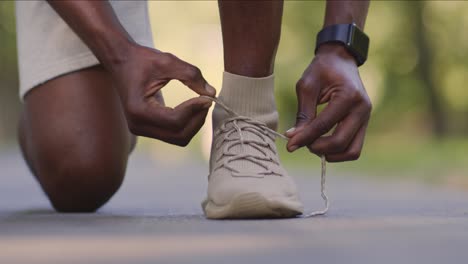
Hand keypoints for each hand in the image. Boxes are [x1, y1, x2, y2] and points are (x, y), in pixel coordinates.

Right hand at [110, 44, 215, 145]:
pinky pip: (174, 134)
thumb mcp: (167, 61)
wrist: (122, 62)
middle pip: (179, 135)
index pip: (175, 121)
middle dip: (197, 119)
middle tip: (207, 100)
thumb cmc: (142, 59)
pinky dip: (188, 123)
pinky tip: (193, 108)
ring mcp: (142, 130)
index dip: (195, 110)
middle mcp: (138, 125)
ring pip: (178, 138)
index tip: (207, 97)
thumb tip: (212, 93)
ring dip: (194, 123)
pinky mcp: (148, 128)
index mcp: (138, 110)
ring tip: (201, 103)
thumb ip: (191, 75)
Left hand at [286, 44, 371, 161]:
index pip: (324, 126)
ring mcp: (366, 118)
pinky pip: (354, 147)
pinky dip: (337, 151)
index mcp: (349, 96)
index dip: (305, 138)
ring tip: (313, 144)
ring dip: (330, 154)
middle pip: (340, 142)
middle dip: (318, 148)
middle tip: (301, 143)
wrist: (341, 59)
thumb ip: (302, 114)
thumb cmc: (321, 70)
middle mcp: (362, 109)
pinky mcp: (364, 124)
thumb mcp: (307, 87)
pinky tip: (322, 143)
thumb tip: (293, 138)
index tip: (289, 145)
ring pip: (352, 151)